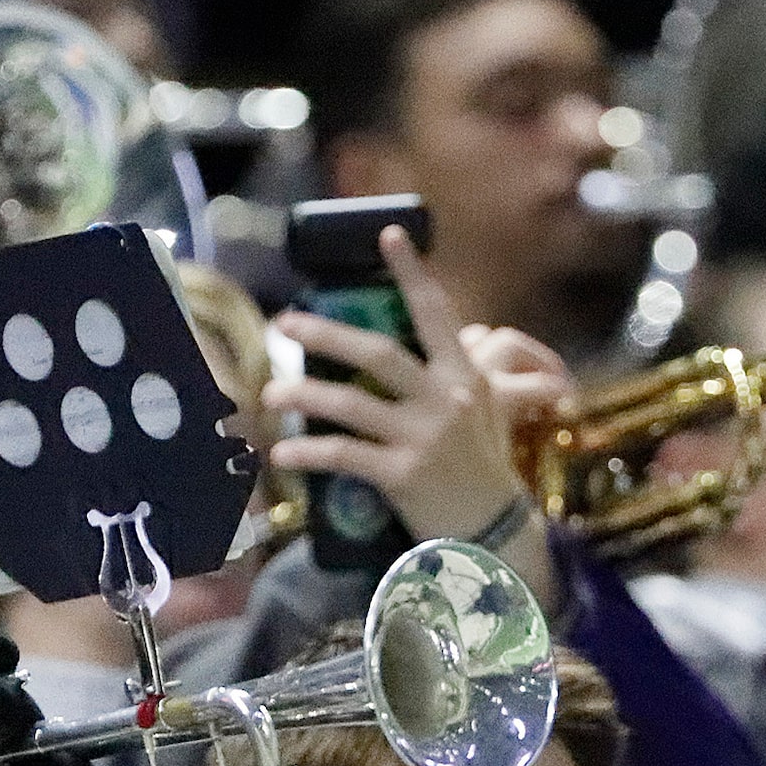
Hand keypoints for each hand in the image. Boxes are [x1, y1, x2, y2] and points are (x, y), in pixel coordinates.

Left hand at [264, 226, 562, 606]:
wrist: (494, 531)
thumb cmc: (483, 467)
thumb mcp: (482, 411)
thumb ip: (455, 374)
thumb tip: (432, 340)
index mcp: (465, 377)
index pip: (436, 314)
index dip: (411, 273)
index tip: (388, 234)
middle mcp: (445, 400)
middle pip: (378, 353)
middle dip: (326, 335)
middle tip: (284, 324)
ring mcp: (424, 438)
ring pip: (351, 405)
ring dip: (304, 397)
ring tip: (271, 394)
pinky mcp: (403, 475)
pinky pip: (345, 456)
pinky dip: (309, 455)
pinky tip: (282, 456)